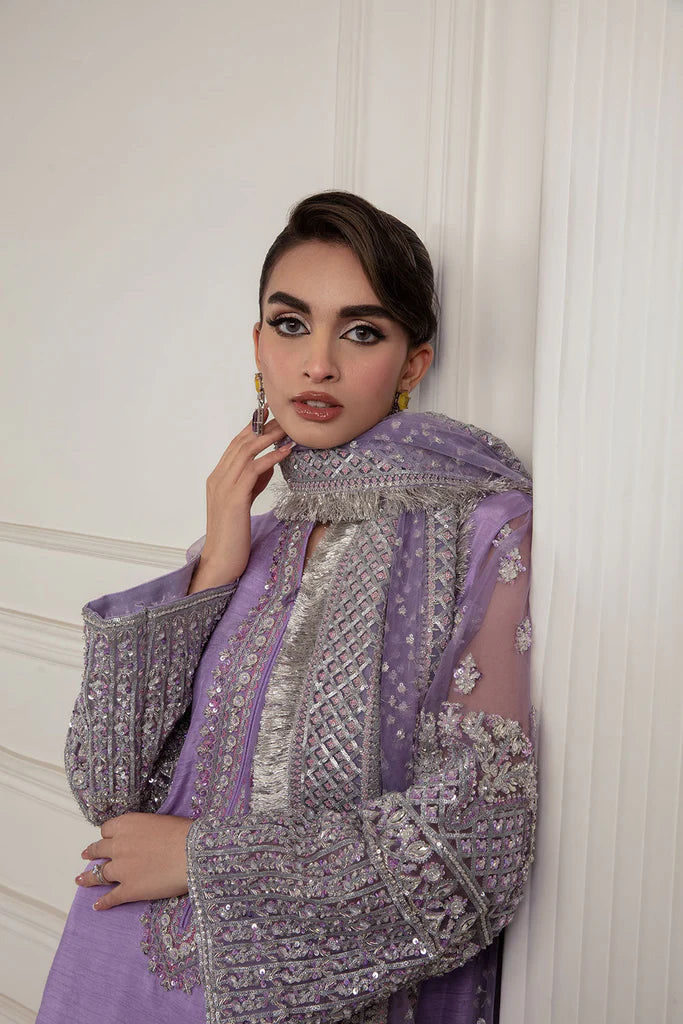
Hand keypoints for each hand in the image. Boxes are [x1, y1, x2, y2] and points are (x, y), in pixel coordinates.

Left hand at [76, 812, 191, 910]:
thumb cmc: (183, 833)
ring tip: (81, 880)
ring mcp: (121, 869)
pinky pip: (111, 897)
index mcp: (126, 825)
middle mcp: (118, 845)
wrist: (192, 852)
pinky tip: (98, 906)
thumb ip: (145, 830)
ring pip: (99, 874)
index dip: (106, 835)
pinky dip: (103, 902)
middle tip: (86, 856)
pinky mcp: (128, 889)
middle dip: (92, 853)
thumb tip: (146, 838)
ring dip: (88, 878)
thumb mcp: (160, 822)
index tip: (106, 839)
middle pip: (99, 849)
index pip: (107, 829)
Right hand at [189, 411, 293, 591]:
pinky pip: (253, 470)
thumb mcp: (243, 502)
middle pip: (241, 443)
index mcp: (217, 478)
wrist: (221, 561)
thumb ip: (252, 481)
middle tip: (284, 417)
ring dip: (269, 438)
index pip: (236, 445)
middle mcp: (217, 478)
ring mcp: (223, 487)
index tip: (271, 416)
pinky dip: (270, 458)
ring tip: (288, 430)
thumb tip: (270, 462)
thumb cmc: (234, 536)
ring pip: (246, 452)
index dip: (253, 428)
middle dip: (262, 427)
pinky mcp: (233, 499)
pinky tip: (285, 452)